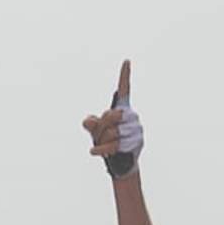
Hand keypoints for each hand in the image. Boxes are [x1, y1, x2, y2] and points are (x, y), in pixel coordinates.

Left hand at [82, 60, 142, 177]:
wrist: (120, 163)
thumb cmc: (108, 144)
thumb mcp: (95, 133)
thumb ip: (90, 124)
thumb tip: (87, 122)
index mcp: (123, 109)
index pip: (124, 90)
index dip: (124, 76)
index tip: (126, 61)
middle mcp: (132, 115)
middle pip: (108, 116)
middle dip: (99, 129)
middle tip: (99, 138)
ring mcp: (136, 128)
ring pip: (111, 132)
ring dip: (102, 142)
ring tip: (104, 147)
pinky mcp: (136, 142)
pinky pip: (114, 144)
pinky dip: (101, 149)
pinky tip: (95, 152)